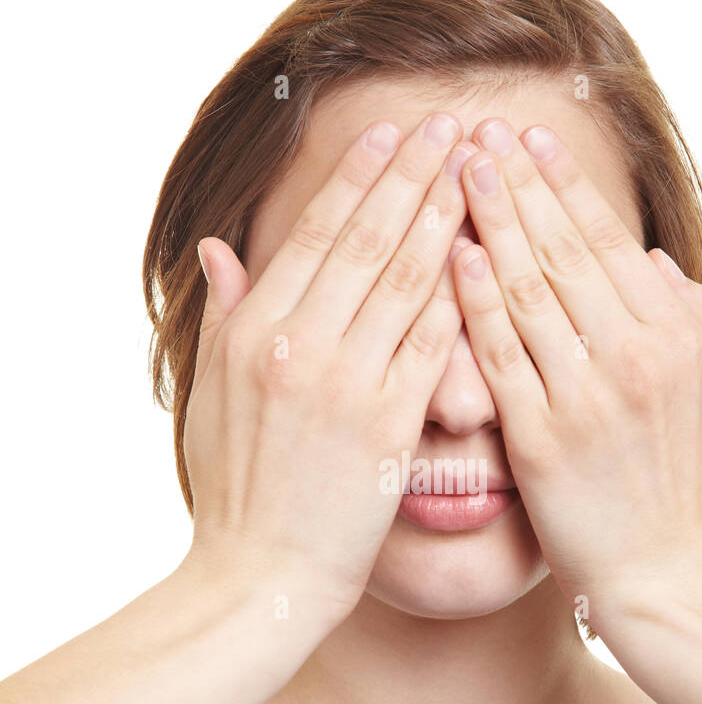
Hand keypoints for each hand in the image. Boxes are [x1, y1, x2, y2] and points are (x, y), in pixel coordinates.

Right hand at [181, 113, 477, 625]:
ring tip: (479, 172)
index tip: (393, 133)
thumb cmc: (235, 489)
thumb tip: (220, 245)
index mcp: (252, 332)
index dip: (359, 179)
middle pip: (367, 242)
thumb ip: (223, 315)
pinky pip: (432, 346)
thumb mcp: (209, 395)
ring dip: (447, 219)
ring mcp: (345, 385)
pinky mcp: (387, 427)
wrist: (260, 576)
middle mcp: (297, 346)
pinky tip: (489, 257)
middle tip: (453, 126)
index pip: (315, 235)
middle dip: (414, 177)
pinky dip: (459, 297)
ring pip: (406, 282)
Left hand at [450, 118, 701, 639]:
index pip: (607, 241)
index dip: (562, 185)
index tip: (526, 140)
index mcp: (677, 336)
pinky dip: (476, 301)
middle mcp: (637, 355)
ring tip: (452, 171)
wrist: (668, 578)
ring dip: (488, 223)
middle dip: (515, 183)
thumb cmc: (686, 487)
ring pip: (529, 290)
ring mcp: (589, 396)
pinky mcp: (544, 440)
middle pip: (563, 250)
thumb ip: (692, 317)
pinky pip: (502, 356)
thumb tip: (649, 260)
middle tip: (474, 131)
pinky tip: (450, 256)